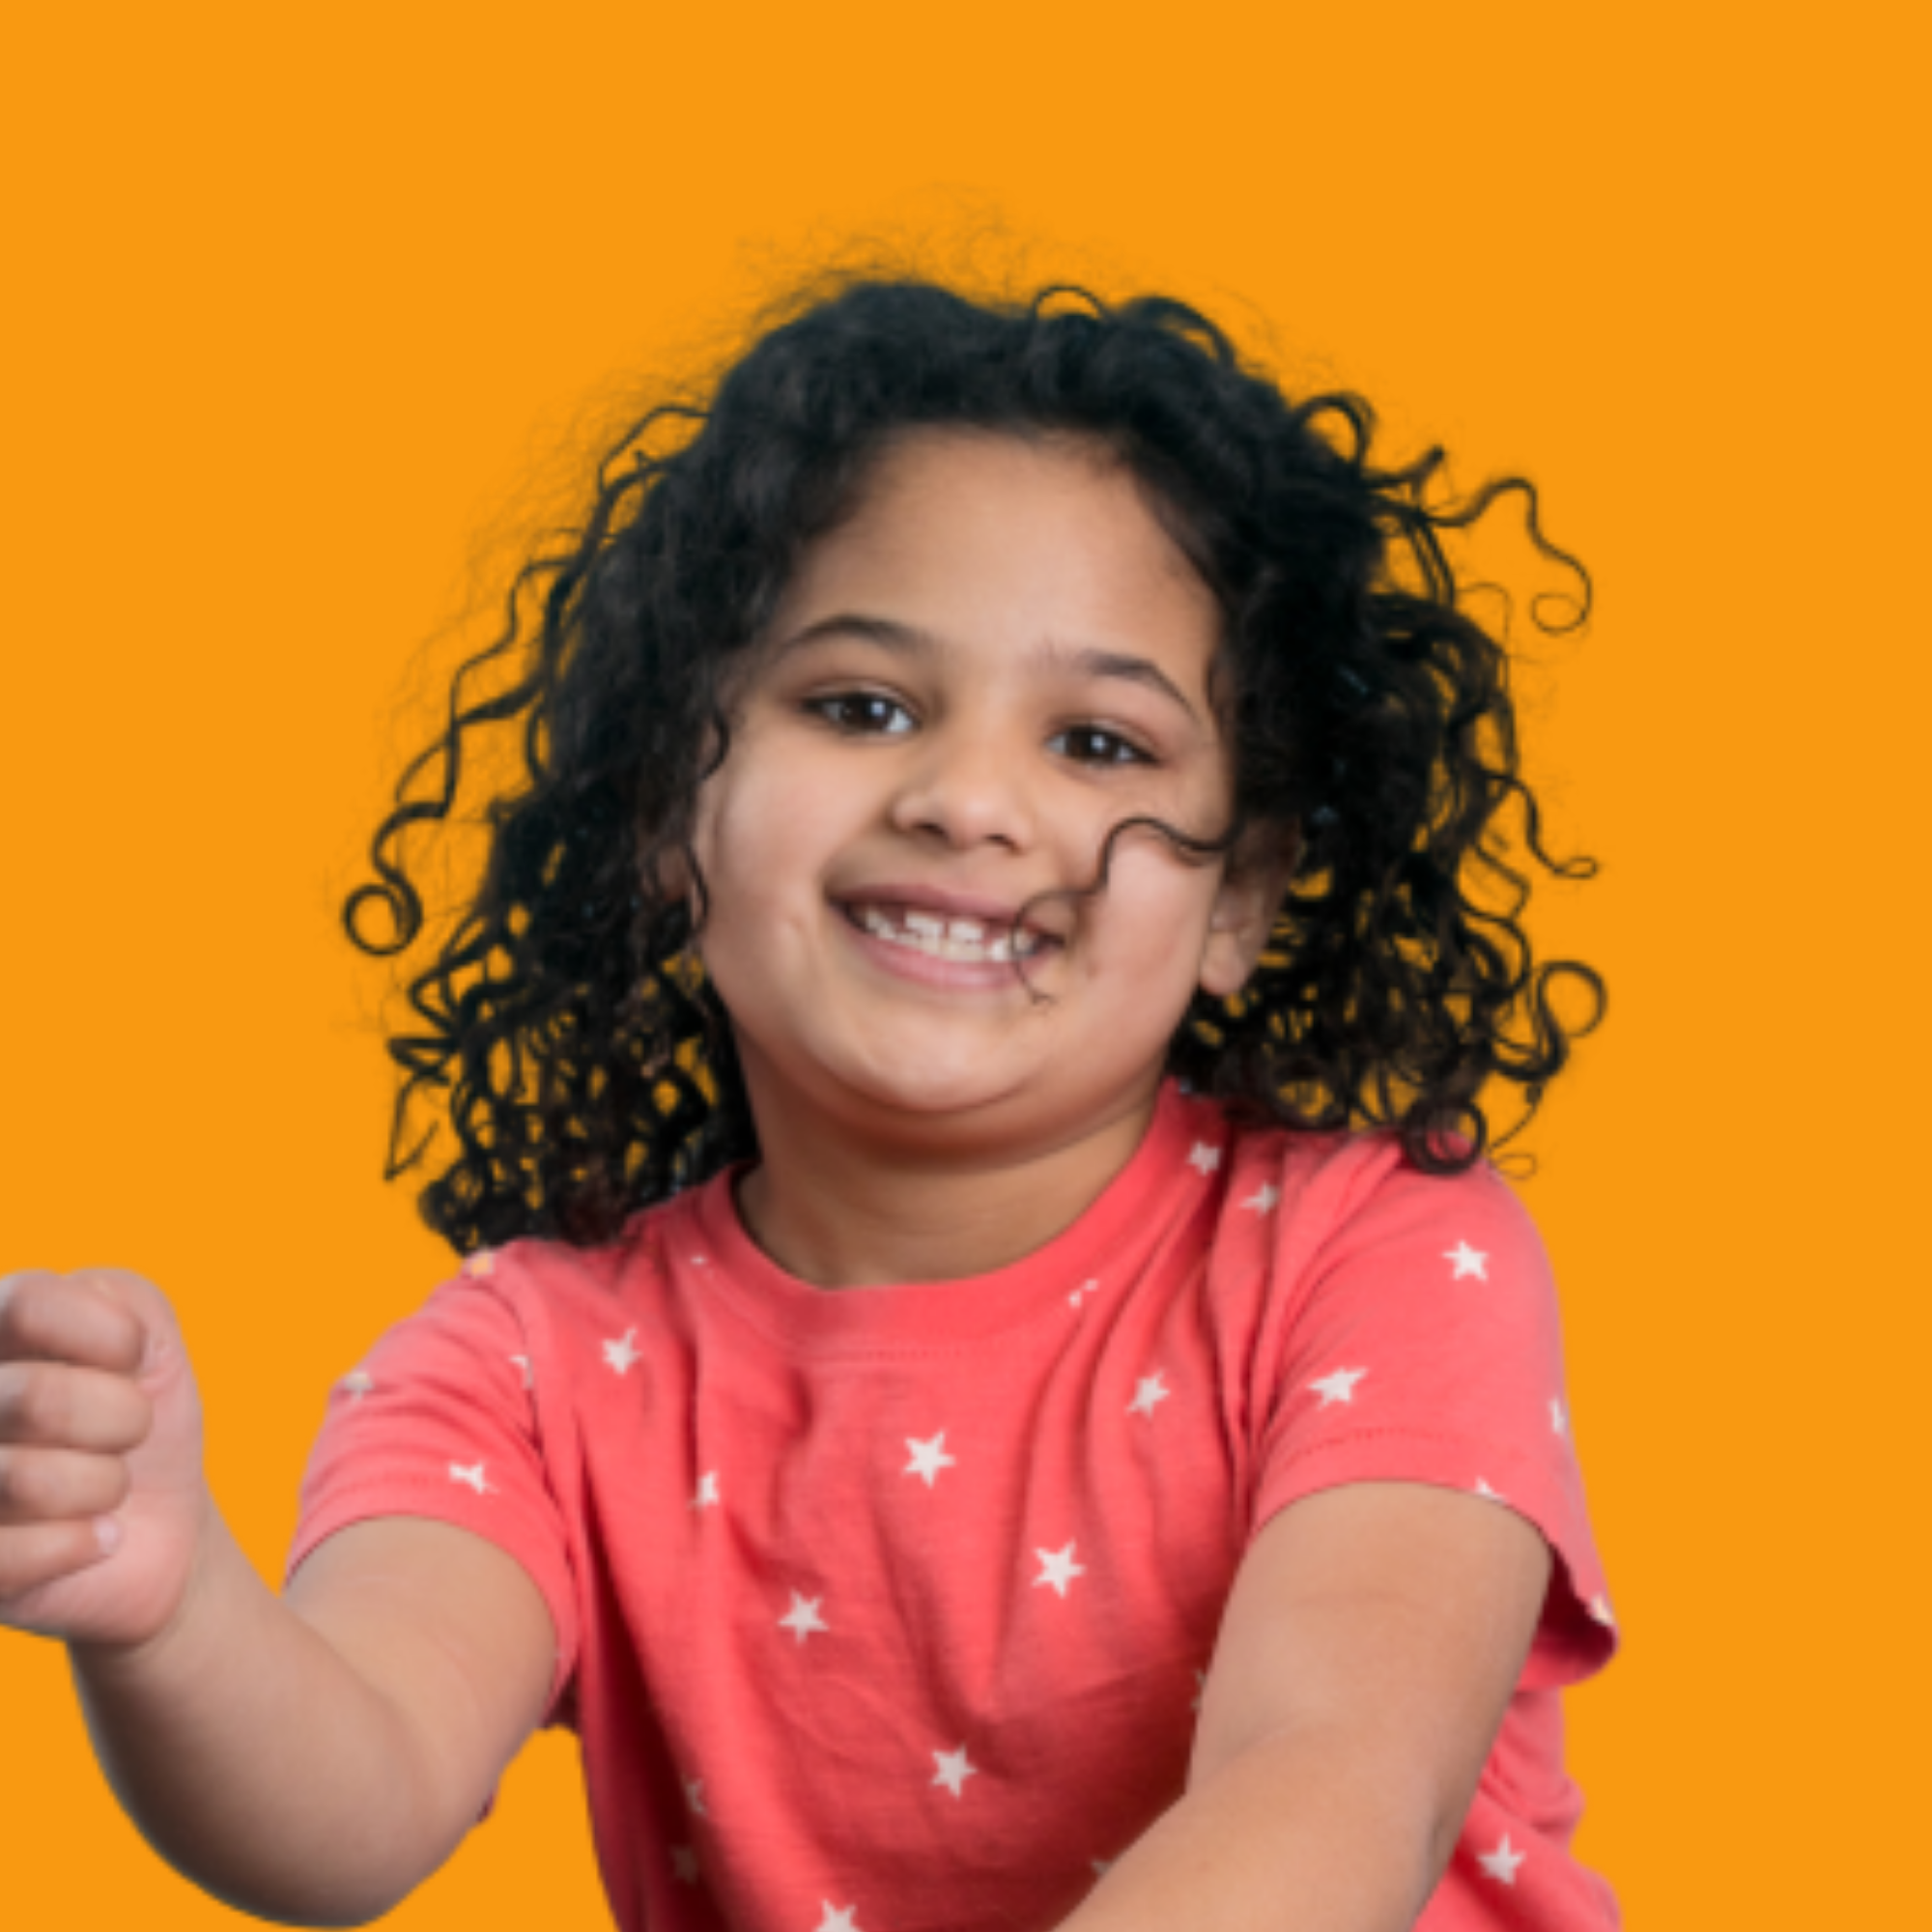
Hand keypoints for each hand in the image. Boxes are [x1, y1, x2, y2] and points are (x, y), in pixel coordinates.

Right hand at [0, 1268, 210, 1651]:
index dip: (113, 1336)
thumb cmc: (137, 1411)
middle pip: (36, 1398)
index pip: (25, 1303)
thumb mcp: (149, 1335)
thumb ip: (118, 1299)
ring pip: (27, 1481)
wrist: (155, 1522)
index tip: (134, 1360)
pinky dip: (82, 1544)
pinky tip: (94, 1538)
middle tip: (127, 1433)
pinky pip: (11, 1557)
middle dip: (123, 1419)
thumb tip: (60, 1328)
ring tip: (105, 1487)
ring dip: (104, 1485)